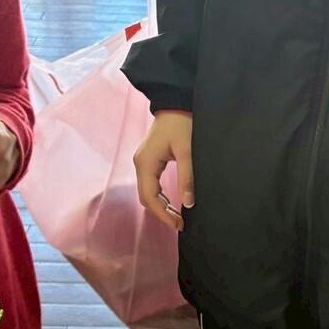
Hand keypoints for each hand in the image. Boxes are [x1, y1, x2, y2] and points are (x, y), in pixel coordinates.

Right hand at [134, 110, 193, 230]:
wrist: (175, 103)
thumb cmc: (182, 124)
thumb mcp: (187, 151)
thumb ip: (187, 177)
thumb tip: (188, 202)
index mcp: (145, 163)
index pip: (150, 197)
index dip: (163, 214)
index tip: (178, 225)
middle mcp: (140, 164)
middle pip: (146, 197)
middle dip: (161, 212)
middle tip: (180, 224)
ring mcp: (143, 162)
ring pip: (148, 192)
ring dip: (161, 206)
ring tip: (178, 217)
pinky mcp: (149, 160)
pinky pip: (151, 184)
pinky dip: (160, 196)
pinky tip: (172, 203)